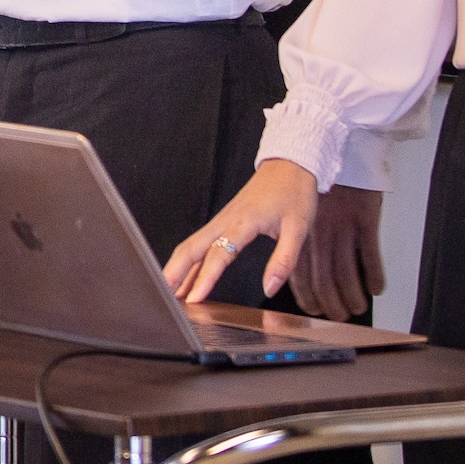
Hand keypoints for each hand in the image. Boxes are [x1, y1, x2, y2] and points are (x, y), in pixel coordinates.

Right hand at [163, 159, 320, 303]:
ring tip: (171, 293)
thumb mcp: (298, 228)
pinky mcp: (223, 221)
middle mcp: (224, 220)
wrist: (289, 165)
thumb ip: (284, 260)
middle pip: (190, 248)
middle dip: (175, 273)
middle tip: (166, 297)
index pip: (218, 255)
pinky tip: (187, 278)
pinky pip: (200, 244)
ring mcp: (221, 220)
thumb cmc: (293, 193)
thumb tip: (270, 288)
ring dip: (178, 268)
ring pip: (191, 246)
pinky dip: (190, 262)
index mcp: (242, 222)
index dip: (205, 278)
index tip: (194, 298)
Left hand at [290, 185, 385, 321]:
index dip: (307, 297)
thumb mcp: (302, 216)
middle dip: (331, 303)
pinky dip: (374, 275)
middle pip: (324, 278)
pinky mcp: (366, 220)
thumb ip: (296, 247)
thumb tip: (287, 277)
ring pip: (347, 271)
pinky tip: (376, 289)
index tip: (314, 311)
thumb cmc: (322, 189)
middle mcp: (321, 233)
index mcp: (303, 233)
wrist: (342, 154)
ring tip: (357, 307)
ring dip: (352, 295)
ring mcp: (344, 227)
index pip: (301, 274)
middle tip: (339, 316)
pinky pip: (371, 254)